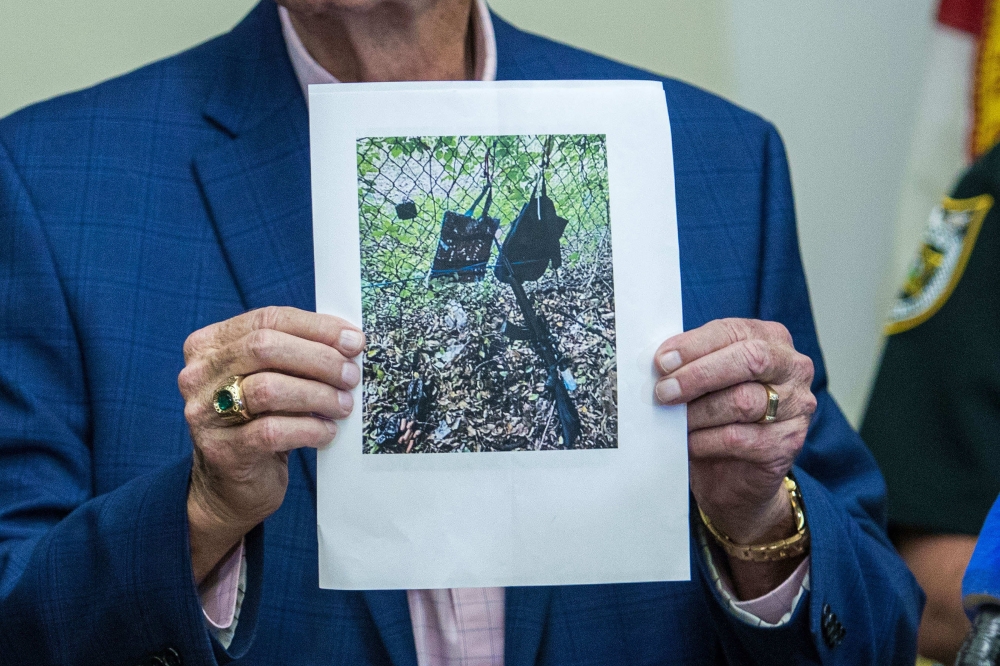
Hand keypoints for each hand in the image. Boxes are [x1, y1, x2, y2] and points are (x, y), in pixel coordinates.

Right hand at [178, 306, 364, 581]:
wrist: (231, 486)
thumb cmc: (260, 421)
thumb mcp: (272, 378)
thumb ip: (296, 354)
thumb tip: (350, 341)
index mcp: (209, 344)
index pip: (267, 319)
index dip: (316, 327)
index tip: (354, 340)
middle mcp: (199, 374)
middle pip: (265, 348)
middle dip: (319, 359)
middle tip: (351, 376)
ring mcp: (205, 412)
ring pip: (268, 389)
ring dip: (317, 394)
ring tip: (343, 405)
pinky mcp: (221, 450)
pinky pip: (272, 431)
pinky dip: (308, 428)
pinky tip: (327, 432)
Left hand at [654, 318, 815, 595]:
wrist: (732, 483)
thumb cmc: (707, 423)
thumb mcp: (697, 387)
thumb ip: (684, 366)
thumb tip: (645, 356)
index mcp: (767, 340)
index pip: (733, 331)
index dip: (693, 345)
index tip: (658, 359)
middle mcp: (791, 369)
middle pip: (749, 359)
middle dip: (697, 374)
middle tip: (660, 389)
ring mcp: (797, 409)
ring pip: (746, 401)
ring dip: (698, 412)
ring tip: (669, 419)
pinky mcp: (789, 446)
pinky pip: (746, 441)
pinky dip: (710, 443)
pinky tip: (688, 447)